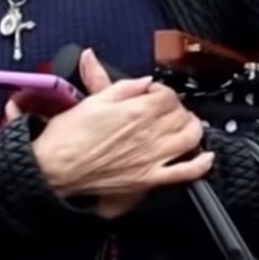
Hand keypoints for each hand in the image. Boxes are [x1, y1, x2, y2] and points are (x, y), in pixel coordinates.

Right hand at [29, 49, 212, 217]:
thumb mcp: (92, 100)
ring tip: (183, 126)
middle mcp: (149, 133)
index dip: (161, 91)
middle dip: (176, 108)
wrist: (54, 168)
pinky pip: (185, 172)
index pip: (167, 94)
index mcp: (136, 111)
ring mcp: (153, 157)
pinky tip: (204, 157)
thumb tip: (142, 81)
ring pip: (191, 138)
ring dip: (193, 129)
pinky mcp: (150, 178)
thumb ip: (122, 88)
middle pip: (182, 114)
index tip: (152, 94)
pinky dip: (200, 164)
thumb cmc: (67, 137)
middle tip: (164, 109)